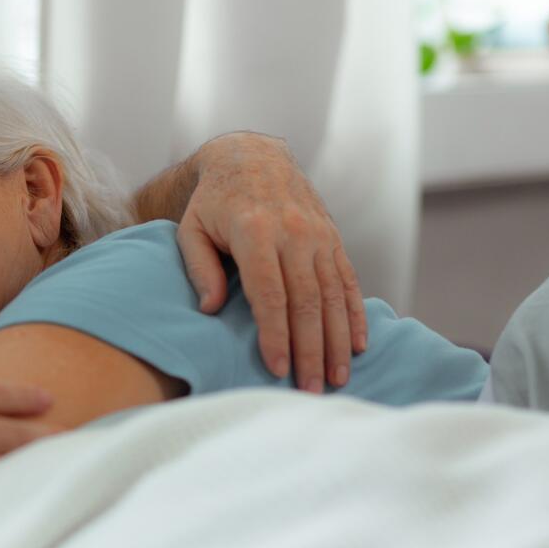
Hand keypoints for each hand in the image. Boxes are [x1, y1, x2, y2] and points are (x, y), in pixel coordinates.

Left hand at [177, 132, 366, 392]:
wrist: (252, 157)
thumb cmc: (213, 201)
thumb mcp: (191, 228)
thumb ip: (199, 268)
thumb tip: (211, 309)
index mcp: (255, 231)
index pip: (269, 293)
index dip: (275, 334)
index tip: (277, 368)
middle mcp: (294, 233)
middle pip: (307, 301)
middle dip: (310, 350)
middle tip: (309, 390)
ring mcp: (318, 234)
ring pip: (333, 295)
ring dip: (336, 341)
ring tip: (336, 379)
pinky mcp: (332, 237)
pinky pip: (347, 280)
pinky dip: (354, 314)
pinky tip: (357, 345)